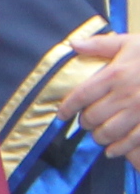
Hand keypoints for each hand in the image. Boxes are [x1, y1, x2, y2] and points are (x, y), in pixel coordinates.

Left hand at [67, 32, 139, 153]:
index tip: (62, 115)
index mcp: (115, 74)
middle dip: (85, 122)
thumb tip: (73, 44)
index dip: (68, 107)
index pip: (82, 94)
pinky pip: (132, 141)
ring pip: (109, 132)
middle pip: (93, 116)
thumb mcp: (130, 43)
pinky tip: (112, 150)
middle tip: (85, 123)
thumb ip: (100, 44)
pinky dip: (118, 149)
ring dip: (99, 136)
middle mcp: (125, 95)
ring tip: (98, 135)